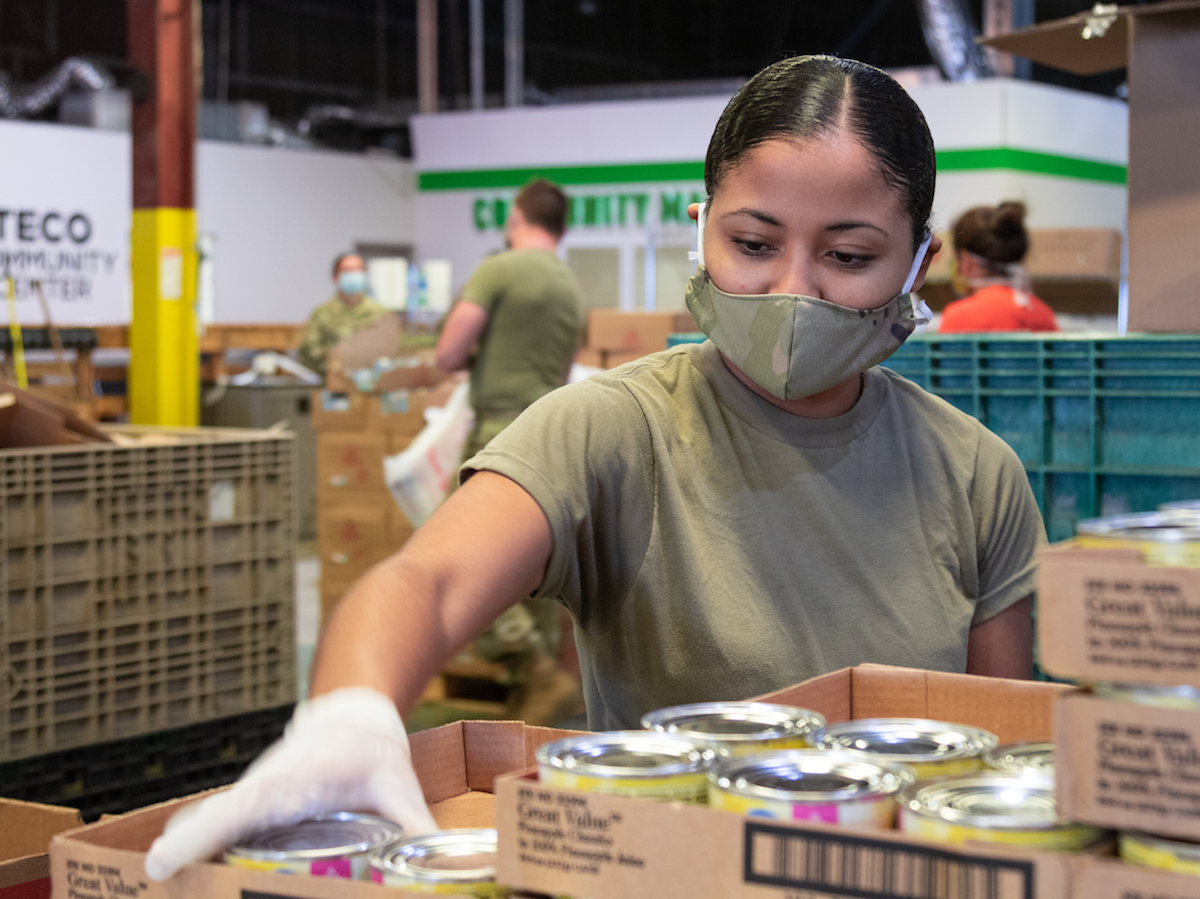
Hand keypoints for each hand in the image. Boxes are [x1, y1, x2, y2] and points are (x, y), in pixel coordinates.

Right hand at [144, 688, 437, 879]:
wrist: (350, 717)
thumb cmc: (370, 748)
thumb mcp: (397, 784)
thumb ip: (415, 825)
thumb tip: (444, 863)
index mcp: (287, 781)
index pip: (237, 808)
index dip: (199, 836)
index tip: (160, 863)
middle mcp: (255, 792)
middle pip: (204, 828)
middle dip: (180, 857)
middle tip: (156, 882)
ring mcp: (244, 804)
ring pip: (201, 833)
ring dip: (184, 859)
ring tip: (161, 883)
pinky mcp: (245, 815)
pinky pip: (213, 837)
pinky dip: (195, 856)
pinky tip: (185, 882)